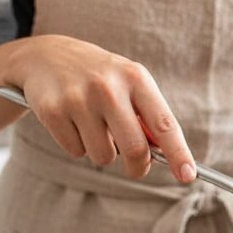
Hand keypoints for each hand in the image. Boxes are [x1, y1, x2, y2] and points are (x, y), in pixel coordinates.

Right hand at [6, 34, 195, 181]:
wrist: (45, 56)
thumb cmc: (98, 77)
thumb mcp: (127, 84)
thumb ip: (147, 118)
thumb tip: (165, 157)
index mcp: (135, 78)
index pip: (164, 123)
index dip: (178, 153)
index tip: (188, 175)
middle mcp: (108, 86)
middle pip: (134, 149)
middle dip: (137, 167)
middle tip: (135, 168)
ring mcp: (78, 98)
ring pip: (102, 156)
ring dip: (101, 151)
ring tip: (92, 125)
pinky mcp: (52, 111)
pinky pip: (76, 152)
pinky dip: (76, 145)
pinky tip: (71, 121)